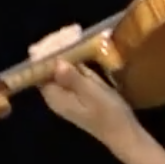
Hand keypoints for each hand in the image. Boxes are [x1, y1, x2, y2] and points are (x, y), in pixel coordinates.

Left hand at [27, 25, 139, 147]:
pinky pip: (71, 68)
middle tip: (72, 31)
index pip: (40, 71)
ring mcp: (67, 90)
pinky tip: (80, 42)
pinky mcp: (78, 88)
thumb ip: (74, 79)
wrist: (124, 133)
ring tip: (74, 31)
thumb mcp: (93, 95)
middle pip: (47, 65)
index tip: (58, 37)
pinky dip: (74, 55)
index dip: (46, 52)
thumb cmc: (110, 115)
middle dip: (55, 47)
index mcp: (55, 97)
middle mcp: (56, 93)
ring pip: (59, 64)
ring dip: (64, 48)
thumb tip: (57, 63)